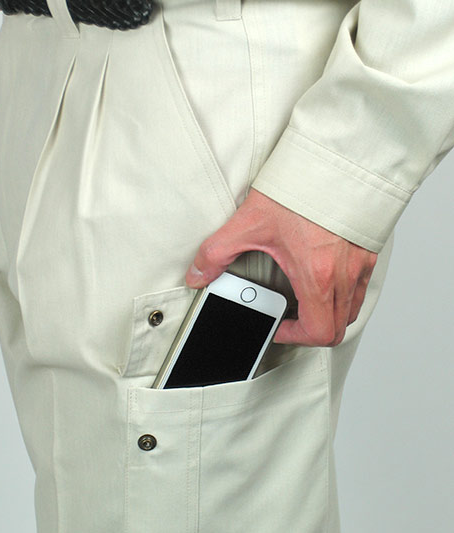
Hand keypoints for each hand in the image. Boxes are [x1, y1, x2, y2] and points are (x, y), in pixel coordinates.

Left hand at [185, 188, 377, 346]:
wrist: (339, 161)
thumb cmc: (303, 188)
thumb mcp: (250, 221)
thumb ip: (217, 252)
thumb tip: (198, 275)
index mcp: (316, 275)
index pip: (318, 331)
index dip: (295, 337)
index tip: (278, 325)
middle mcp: (343, 275)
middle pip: (337, 328)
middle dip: (311, 331)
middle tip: (291, 319)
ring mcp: (360, 264)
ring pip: (351, 311)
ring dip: (330, 315)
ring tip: (307, 302)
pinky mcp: (369, 252)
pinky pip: (363, 288)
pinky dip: (345, 296)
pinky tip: (326, 279)